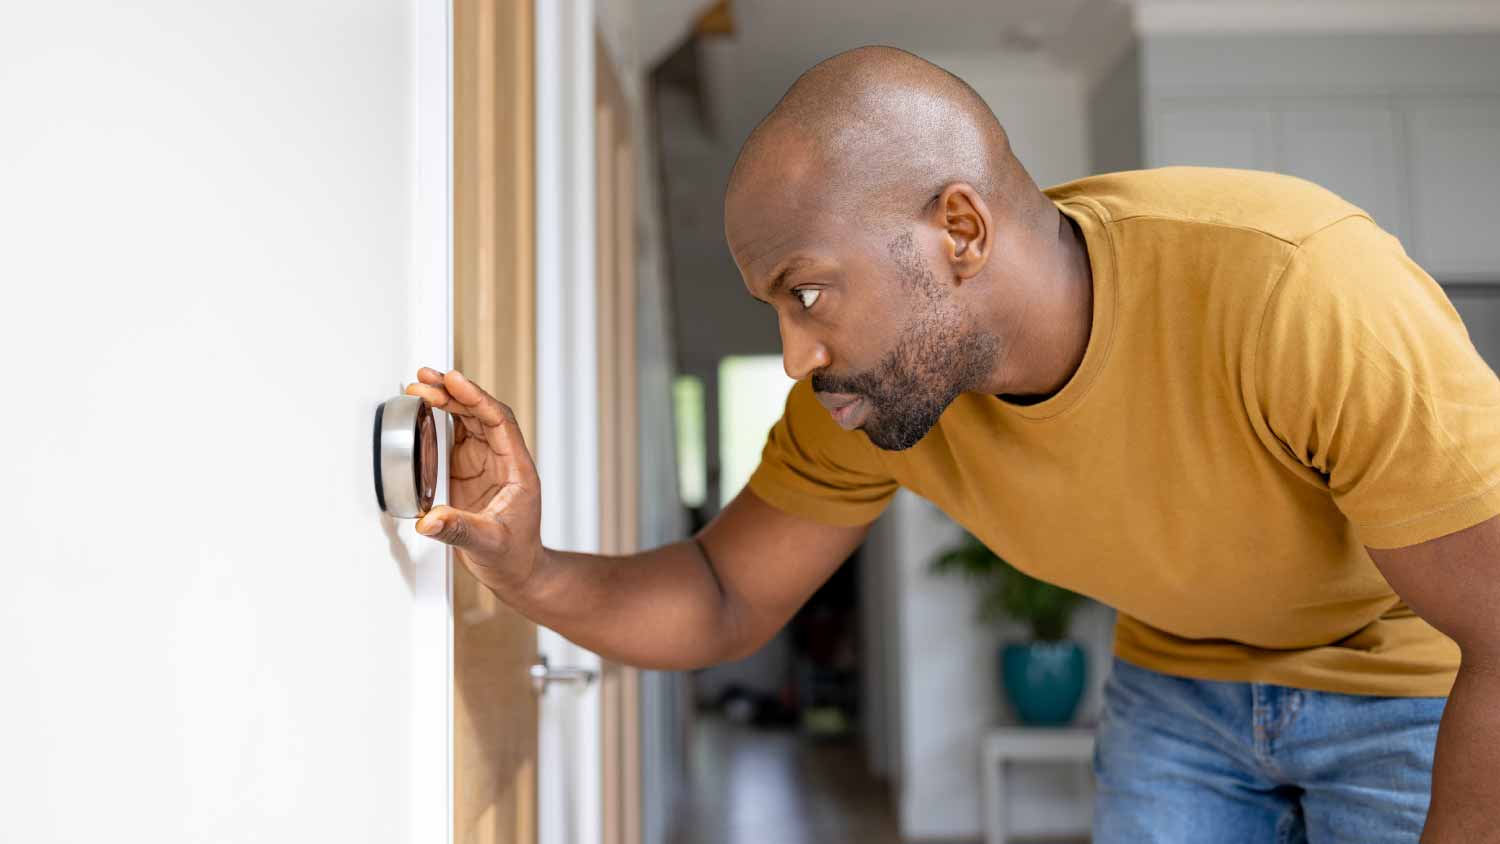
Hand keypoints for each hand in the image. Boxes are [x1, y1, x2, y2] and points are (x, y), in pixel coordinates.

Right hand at [404, 367, 543, 594]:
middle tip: (426, 379)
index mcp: (517, 469)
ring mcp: (485, 463)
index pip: (499, 421)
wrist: (516, 571)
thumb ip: (458, 529)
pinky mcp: (469, 471)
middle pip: (481, 414)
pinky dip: (440, 420)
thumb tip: (429, 521)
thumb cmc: (513, 557)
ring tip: (420, 384)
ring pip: (469, 420)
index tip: (454, 382)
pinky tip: (424, 408)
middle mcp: (503, 460)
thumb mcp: (488, 543)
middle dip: (454, 393)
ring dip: (446, 401)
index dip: (476, 398)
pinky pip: (456, 436)